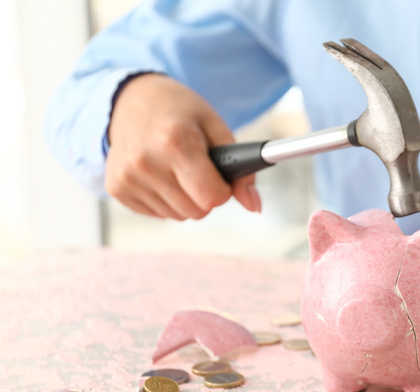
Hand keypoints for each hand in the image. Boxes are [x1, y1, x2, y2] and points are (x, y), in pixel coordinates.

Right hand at [106, 74, 260, 219]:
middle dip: (205, 194)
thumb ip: (242, 169)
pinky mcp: (116, 189)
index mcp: (174, 141)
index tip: (220, 176)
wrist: (130, 99)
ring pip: (178, 216)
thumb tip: (254, 206)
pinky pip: (158, 214)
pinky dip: (165, 199)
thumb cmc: (179, 112)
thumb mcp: (216, 128)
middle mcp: (145, 162)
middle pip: (196, 211)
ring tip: (176, 167)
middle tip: (198, 168)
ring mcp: (127, 177)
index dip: (223, 190)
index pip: (211, 197)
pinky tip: (159, 173)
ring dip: (185, 198)